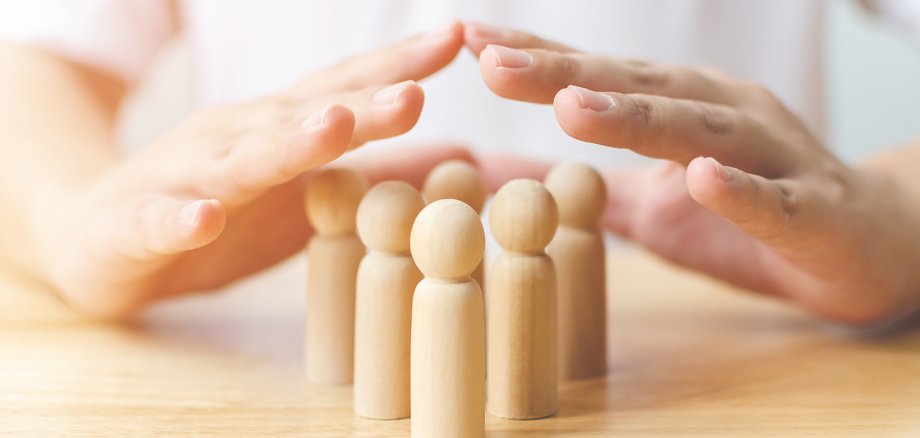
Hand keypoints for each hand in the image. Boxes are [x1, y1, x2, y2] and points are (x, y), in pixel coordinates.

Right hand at [37, 23, 468, 317]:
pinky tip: (205, 217)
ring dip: (285, 145)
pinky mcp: (137, 224)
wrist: (98, 238)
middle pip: (301, 119)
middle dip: (359, 107)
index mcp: (275, 130)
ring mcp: (184, 178)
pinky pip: (160, 221)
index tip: (454, 39)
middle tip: (414, 94)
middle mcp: (233, 140)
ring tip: (331, 129)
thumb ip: (375, 176)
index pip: (340, 90)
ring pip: (238, 160)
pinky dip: (182, 219)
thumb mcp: (304, 197)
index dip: (394, 66)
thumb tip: (462, 160)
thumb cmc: (216, 211)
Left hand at [465, 23, 919, 324]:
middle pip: (634, 89)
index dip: (536, 59)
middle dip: (562, 74)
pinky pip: (770, 199)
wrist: (860, 246)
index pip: (598, 77)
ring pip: (697, 130)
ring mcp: (768, 155)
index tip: (469, 39)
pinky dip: (735, 190)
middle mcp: (721, 112)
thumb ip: (574, 189)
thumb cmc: (745, 217)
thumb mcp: (643, 205)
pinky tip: (700, 177)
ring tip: (572, 105)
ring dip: (635, 117)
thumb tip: (488, 177)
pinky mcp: (809, 208)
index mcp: (680, 107)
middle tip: (492, 61)